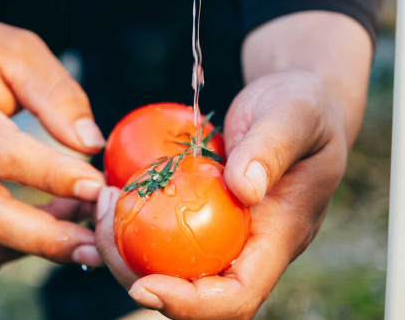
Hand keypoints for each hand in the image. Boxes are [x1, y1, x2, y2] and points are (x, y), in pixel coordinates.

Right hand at [0, 12, 105, 267]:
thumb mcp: (17, 50)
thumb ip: (57, 94)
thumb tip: (91, 144)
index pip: (3, 155)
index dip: (55, 177)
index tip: (98, 187)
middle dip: (51, 238)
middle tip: (99, 243)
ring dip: (41, 243)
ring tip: (85, 228)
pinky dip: (20, 246)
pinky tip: (53, 226)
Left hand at [94, 71, 347, 318]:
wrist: (295, 103)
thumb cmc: (301, 107)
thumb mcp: (294, 116)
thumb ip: (271, 149)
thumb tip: (242, 191)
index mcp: (280, 238)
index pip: (238, 296)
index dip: (192, 305)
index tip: (145, 285)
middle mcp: (251, 247)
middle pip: (194, 293)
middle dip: (141, 277)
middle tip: (105, 229)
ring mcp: (227, 233)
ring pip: (173, 267)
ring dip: (128, 250)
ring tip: (103, 204)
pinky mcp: (206, 216)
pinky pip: (167, 234)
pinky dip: (135, 223)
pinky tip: (115, 192)